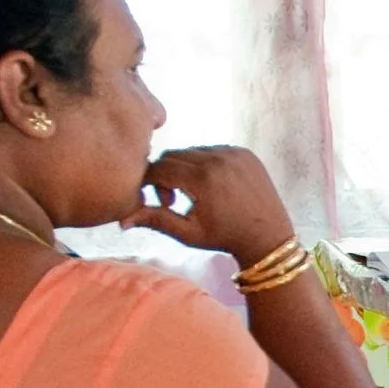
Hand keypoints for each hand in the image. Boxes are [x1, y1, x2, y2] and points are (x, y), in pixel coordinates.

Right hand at [122, 146, 294, 265]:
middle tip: (176, 199)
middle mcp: (218, 158)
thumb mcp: (188, 233)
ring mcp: (234, 152)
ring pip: (193, 151)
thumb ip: (155, 220)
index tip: (163, 202)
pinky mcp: (245, 152)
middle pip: (174, 155)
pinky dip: (206, 163)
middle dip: (167, 174)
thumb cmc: (224, 238)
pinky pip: (213, 149)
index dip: (152, 183)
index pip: (160, 167)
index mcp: (203, 178)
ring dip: (186, 167)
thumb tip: (121, 221)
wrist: (268, 236)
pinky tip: (212, 185)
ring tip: (195, 193)